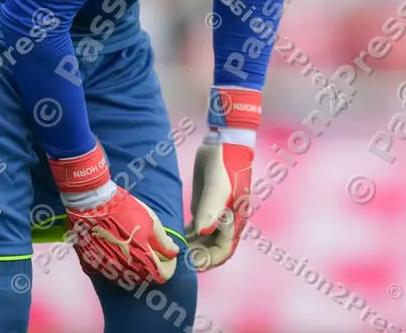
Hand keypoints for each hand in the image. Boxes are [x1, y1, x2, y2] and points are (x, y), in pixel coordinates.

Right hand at [50, 142, 179, 285]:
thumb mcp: (151, 222)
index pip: (163, 275)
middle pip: (147, 277)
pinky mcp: (95, 265)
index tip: (168, 252)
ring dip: (138, 265)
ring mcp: (108, 269)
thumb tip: (173, 253)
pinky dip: (122, 264)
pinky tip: (122, 248)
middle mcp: (125, 270)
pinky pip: (113, 272)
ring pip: (130, 276)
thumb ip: (164, 242)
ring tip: (138, 245)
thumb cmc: (124, 210)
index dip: (170, 264)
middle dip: (155, 263)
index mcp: (142, 260)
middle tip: (154, 245)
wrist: (93, 204)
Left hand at [186, 131, 254, 270]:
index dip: (208, 260)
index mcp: (234, 219)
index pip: (223, 250)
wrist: (224, 142)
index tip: (189, 263)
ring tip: (171, 249)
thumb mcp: (218, 185)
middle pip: (212, 249)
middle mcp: (226, 221)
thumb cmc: (226, 163)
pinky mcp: (204, 206)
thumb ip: (210, 208)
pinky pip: (197, 228)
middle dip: (196, 257)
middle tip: (175, 258)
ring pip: (203, 241)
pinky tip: (173, 236)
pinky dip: (186, 235)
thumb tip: (202, 232)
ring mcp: (214, 214)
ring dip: (190, 247)